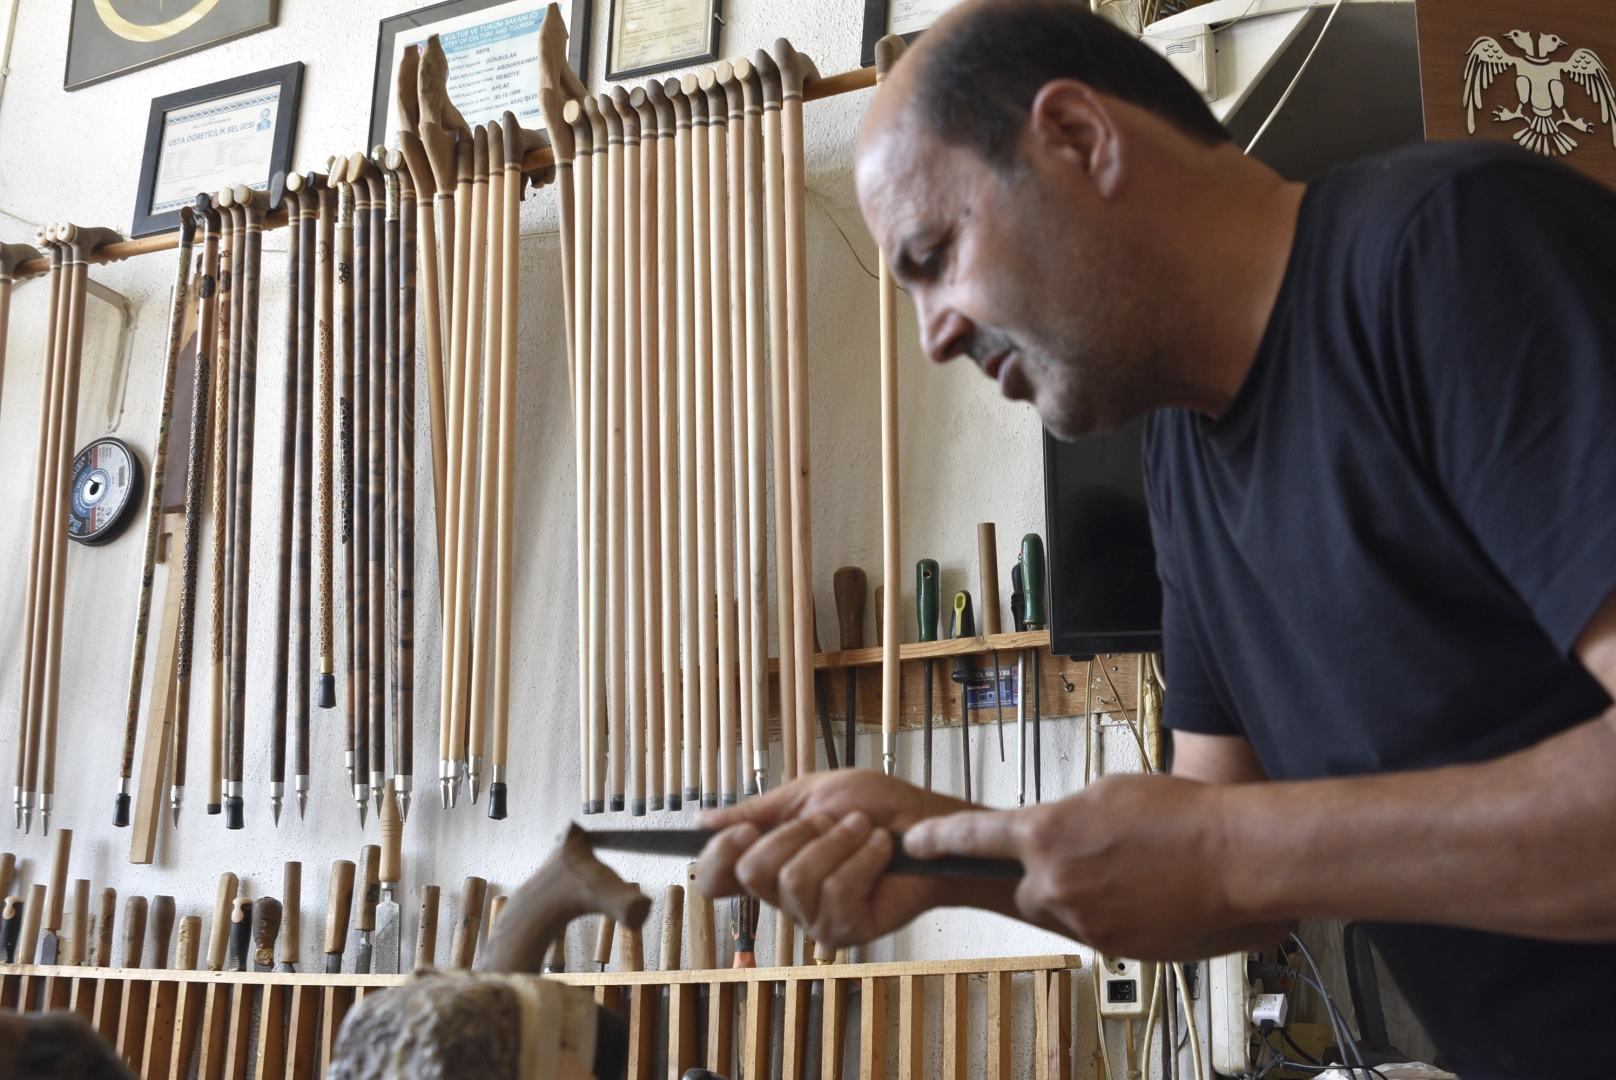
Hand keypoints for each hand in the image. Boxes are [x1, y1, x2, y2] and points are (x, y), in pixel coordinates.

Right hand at [694, 770, 1004, 948]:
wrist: (929, 824)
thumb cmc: (877, 807)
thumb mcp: (811, 795)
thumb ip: (758, 812)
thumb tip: (702, 820)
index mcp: (772, 861)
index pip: (716, 879)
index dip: (717, 857)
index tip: (745, 830)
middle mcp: (786, 897)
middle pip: (752, 872)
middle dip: (797, 834)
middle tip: (833, 821)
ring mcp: (814, 918)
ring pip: (795, 879)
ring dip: (838, 842)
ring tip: (866, 832)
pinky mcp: (845, 931)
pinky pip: (835, 893)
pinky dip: (863, 860)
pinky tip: (881, 851)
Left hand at [904, 773, 1294, 959]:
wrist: (1234, 858)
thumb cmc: (1181, 815)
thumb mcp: (1106, 793)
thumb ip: (1064, 817)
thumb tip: (1051, 832)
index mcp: (1046, 833)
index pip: (973, 837)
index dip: (938, 840)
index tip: (914, 841)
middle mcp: (1054, 881)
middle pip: (1026, 884)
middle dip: (1048, 873)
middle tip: (1095, 857)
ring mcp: (1082, 919)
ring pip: (1063, 908)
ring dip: (1085, 893)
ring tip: (1134, 871)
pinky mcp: (1111, 946)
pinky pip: (1095, 929)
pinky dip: (1112, 914)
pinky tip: (1147, 894)